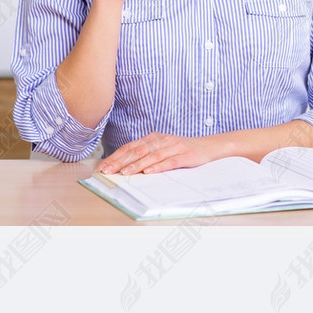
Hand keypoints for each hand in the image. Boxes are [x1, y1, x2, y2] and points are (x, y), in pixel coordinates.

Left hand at [96, 131, 236, 175]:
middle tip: (107, 171)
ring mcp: (173, 146)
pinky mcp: (185, 155)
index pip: (130, 147)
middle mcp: (161, 140)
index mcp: (153, 138)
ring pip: (151, 156)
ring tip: (124, 173)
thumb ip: (147, 156)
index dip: (115, 157)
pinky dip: (158, 166)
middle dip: (120, 162)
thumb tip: (125, 167)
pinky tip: (148, 172)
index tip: (103, 167)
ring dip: (136, 165)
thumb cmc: (184, 151)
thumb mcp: (163, 150)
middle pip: (137, 151)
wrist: (210, 146)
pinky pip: (169, 161)